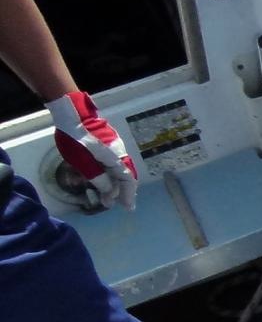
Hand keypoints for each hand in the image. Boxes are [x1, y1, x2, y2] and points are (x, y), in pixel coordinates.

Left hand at [46, 91, 137, 210]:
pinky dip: (112, 172)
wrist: (73, 113)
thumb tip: (110, 191)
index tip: (127, 208)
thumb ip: (98, 178)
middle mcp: (120, 154)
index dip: (128, 195)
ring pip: (120, 168)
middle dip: (121, 191)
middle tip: (113, 202)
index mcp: (116, 160)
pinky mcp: (108, 141)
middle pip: (126, 175)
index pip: (127, 181)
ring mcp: (115, 146)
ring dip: (115, 182)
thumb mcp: (83, 163)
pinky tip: (103, 175)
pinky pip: (115, 161)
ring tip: (107, 192)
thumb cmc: (76, 139)